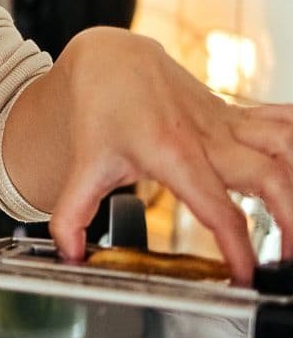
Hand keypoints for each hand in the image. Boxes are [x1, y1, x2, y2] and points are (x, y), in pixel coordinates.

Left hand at [7, 27, 292, 284]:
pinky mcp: (238, 116)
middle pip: (270, 177)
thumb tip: (68, 252)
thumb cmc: (102, 109)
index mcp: (172, 154)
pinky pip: (283, 120)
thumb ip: (72, 212)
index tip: (245, 276)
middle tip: (289, 258)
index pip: (216, 207)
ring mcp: (228, 125)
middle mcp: (210, 138)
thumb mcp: (84, 164)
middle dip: (291, 218)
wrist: (112, 62)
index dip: (236, 246)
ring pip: (286, 145)